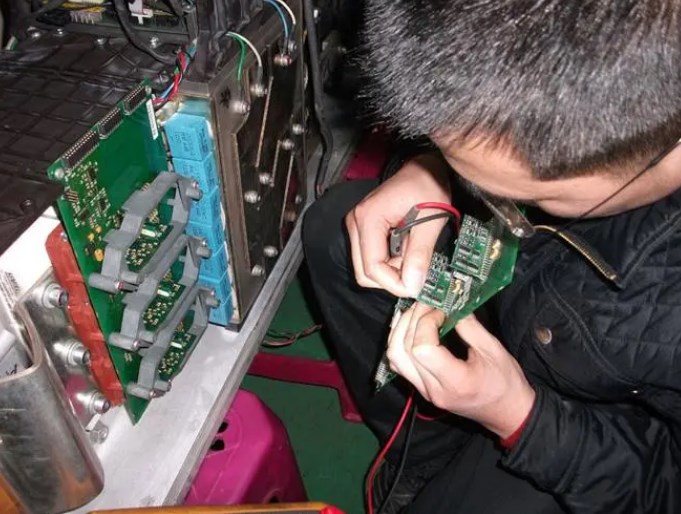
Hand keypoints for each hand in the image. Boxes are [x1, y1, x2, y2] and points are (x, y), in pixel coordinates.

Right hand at [345, 154, 450, 296]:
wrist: (424, 166)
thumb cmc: (428, 184)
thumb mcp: (432, 219)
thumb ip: (420, 253)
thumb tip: (413, 285)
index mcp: (368, 219)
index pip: (372, 267)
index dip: (394, 283)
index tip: (417, 286)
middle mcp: (356, 223)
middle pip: (364, 272)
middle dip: (392, 278)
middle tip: (417, 268)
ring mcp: (357, 226)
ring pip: (366, 268)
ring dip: (391, 270)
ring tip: (413, 253)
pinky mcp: (363, 229)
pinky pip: (371, 258)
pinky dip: (389, 262)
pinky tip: (406, 249)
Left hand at [387, 304, 535, 438]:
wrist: (508, 412)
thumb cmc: (506, 383)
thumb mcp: (493, 349)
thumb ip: (469, 326)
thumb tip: (450, 304)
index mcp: (455, 381)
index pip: (421, 349)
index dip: (425, 323)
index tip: (440, 310)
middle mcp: (433, 389)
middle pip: (402, 350)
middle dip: (410, 320)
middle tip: (426, 304)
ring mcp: (424, 391)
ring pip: (395, 358)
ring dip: (400, 330)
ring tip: (417, 313)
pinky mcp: (422, 389)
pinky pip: (400, 364)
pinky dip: (400, 342)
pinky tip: (411, 328)